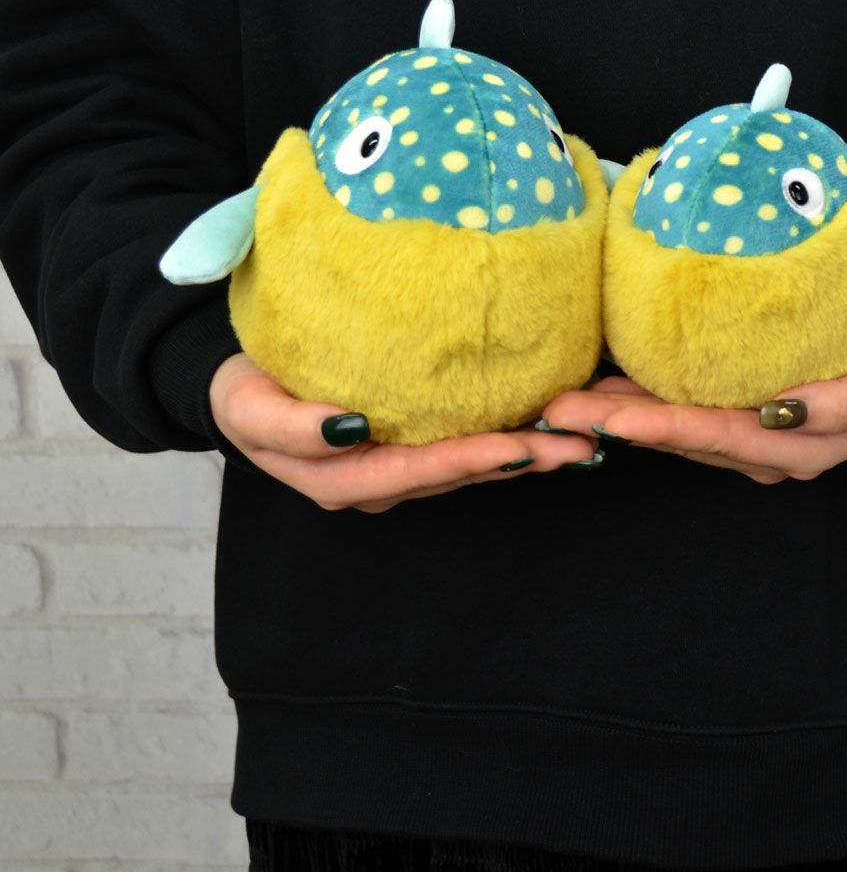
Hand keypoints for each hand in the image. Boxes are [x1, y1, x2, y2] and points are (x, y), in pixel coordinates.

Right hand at [209, 353, 599, 511]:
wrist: (243, 387)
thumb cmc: (245, 393)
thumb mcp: (247, 408)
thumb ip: (291, 427)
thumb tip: (348, 428)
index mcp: (343, 481)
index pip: (417, 471)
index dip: (469, 460)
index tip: (521, 445)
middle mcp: (379, 484)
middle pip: (456, 475)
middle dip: (519, 462)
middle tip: (579, 446)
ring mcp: (398, 471)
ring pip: (469, 468)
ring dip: (525, 455)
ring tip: (579, 440)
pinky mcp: (411, 449)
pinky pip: (464, 448)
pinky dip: (506, 440)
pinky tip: (546, 428)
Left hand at [540, 329, 846, 484]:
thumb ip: (838, 404)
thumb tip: (785, 410)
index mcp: (792, 449)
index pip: (713, 435)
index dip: (657, 427)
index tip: (605, 420)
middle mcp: (761, 451)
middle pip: (681, 438)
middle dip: (616, 427)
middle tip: (558, 410)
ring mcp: (750, 439)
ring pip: (675, 430)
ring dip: (621, 418)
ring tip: (566, 402)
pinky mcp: (743, 419)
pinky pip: (686, 415)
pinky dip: (645, 405)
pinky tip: (609, 390)